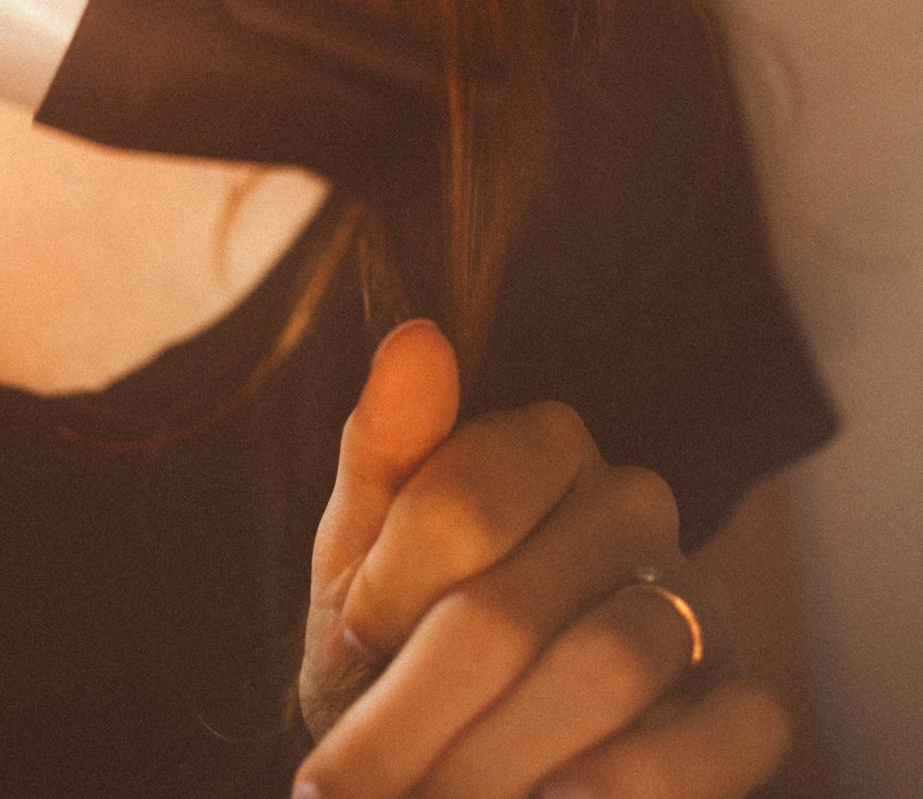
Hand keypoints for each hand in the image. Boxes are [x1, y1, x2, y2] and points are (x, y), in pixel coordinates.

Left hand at [295, 319, 788, 797]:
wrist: (450, 744)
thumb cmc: (400, 639)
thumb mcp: (362, 555)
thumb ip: (385, 450)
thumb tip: (414, 335)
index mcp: (547, 445)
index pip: (468, 500)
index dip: (390, 588)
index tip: (349, 642)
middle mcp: (635, 506)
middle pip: (519, 605)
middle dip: (414, 708)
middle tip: (345, 784)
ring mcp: (697, 601)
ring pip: (612, 667)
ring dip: (493, 760)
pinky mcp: (743, 698)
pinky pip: (730, 730)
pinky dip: (639, 778)